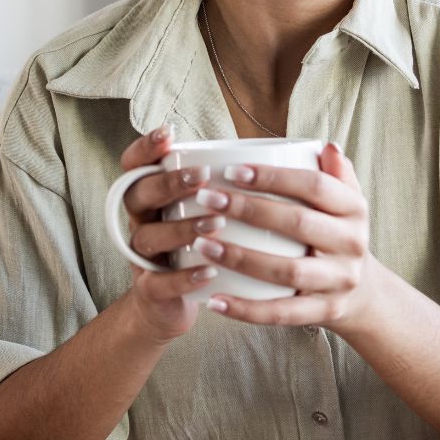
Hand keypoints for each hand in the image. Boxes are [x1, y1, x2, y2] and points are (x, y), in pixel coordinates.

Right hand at [117, 123, 229, 343]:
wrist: (174, 305)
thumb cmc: (202, 247)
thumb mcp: (210, 211)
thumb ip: (237, 182)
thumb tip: (303, 151)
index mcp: (153, 197)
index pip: (136, 165)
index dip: (145, 148)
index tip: (170, 134)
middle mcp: (143, 222)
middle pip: (137, 194)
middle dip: (168, 183)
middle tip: (202, 177)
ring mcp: (143, 256)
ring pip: (148, 237)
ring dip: (181, 228)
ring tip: (215, 223)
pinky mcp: (150, 290)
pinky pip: (158, 282)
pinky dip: (183, 278)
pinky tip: (210, 271)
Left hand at [195, 142, 379, 333]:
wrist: (363, 293)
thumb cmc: (337, 234)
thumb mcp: (346, 202)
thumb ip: (335, 174)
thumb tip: (326, 147)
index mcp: (354, 209)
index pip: (315, 186)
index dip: (274, 177)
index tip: (231, 171)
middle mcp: (353, 244)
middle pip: (298, 223)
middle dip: (248, 209)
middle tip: (206, 199)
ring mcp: (339, 281)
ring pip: (287, 271)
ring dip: (240, 257)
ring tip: (201, 245)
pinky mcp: (325, 311)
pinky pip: (281, 313)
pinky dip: (246, 310)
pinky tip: (215, 301)